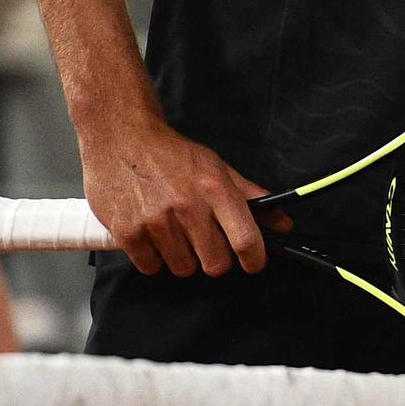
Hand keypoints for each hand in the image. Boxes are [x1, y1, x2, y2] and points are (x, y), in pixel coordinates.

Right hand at [75, 102, 275, 277]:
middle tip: (205, 242)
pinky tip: (152, 234)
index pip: (245, 240)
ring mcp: (155, 222)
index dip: (255, 259)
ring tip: (173, 231)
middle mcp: (187, 207)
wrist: (122, 137)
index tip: (253, 262)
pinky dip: (153, 257)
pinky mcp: (128, 232)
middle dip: (214, 258)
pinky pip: (150, 267)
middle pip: (216, 264)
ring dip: (181, 257)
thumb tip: (282, 223)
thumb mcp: (217, 167)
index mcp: (214, 189)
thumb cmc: (171, 154)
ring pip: (183, 268)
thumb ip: (250, 197)